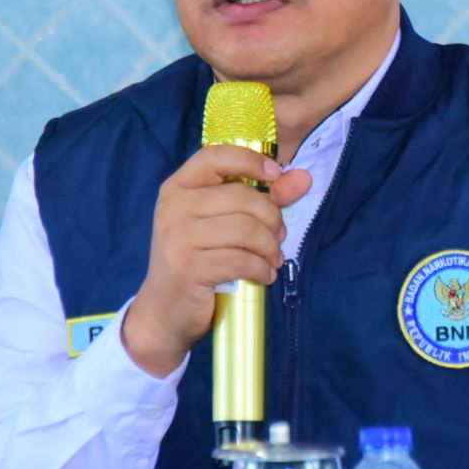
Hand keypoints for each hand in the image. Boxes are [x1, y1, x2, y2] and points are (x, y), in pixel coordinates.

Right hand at [122, 145, 310, 375]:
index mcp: (178, 187)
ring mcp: (178, 237)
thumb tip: (303, 178)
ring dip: (269, 247)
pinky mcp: (188, 267)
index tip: (275, 175)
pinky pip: (240, 260)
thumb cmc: (197, 261)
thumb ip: (263, 198)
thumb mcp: (223, 224)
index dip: (250, 161)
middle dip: (271, 218)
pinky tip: (264, 276)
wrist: (164, 311)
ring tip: (272, 259)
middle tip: (278, 238)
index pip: (216, 156)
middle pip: (241, 197)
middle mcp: (173, 206)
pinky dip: (261, 269)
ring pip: (245, 229)